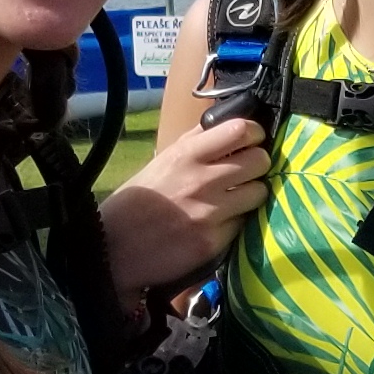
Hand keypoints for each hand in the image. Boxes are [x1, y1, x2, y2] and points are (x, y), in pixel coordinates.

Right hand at [99, 112, 271, 291]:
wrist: (114, 247)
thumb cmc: (136, 202)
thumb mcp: (162, 161)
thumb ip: (195, 142)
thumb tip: (226, 126)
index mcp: (186, 154)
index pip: (239, 130)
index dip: (253, 133)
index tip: (251, 140)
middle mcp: (202, 180)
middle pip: (259, 160)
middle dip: (258, 164)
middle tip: (248, 171)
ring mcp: (210, 212)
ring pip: (259, 192)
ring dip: (252, 194)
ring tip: (237, 198)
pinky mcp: (214, 241)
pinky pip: (243, 223)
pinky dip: (236, 222)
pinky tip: (220, 223)